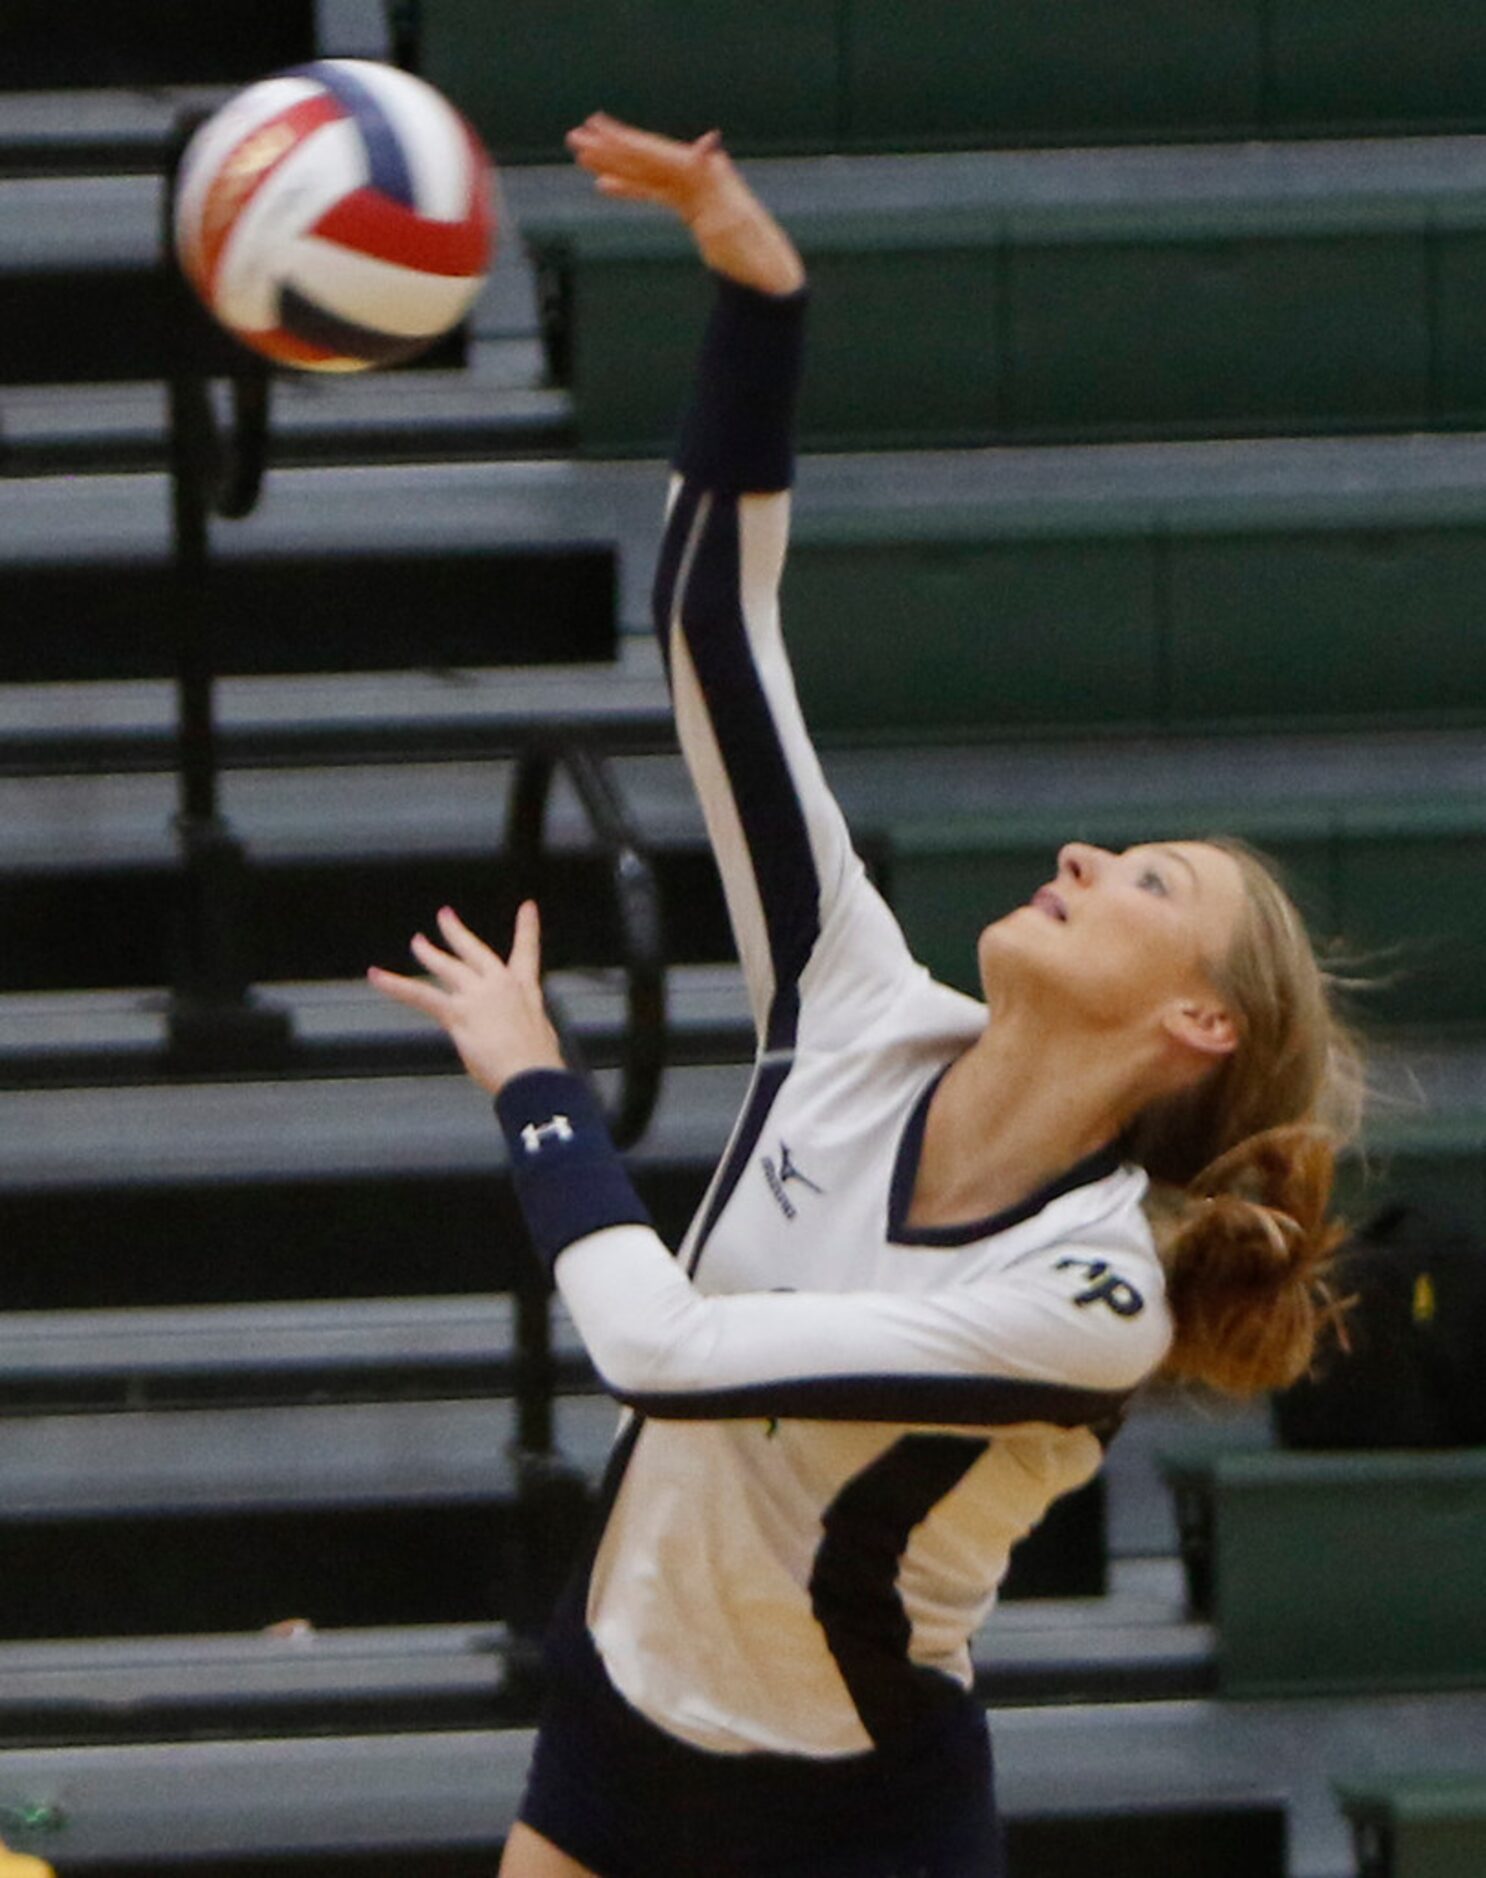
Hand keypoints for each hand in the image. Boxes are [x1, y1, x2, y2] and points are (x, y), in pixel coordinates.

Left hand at [368, 903, 564, 1095]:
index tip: (526, 908)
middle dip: (457, 932)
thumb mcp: (540, 1036)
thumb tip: (513, 1033)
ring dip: (428, 953)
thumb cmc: (538, 1063)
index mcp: (525, 990)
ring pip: (446, 967)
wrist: (530, 1074)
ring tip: (417, 942)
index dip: (527, 927)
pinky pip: (420, 994)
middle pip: (474, 950)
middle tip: (445, 916)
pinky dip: (396, 985)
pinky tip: (378, 976)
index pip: (527, 952)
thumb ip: (522, 1027)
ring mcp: (475, 996)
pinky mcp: (456, 1012)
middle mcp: (498, 985)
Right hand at [566, 112, 804, 295]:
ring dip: (613, 165)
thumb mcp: (732, 216)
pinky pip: (653, 192)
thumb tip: (706, 144)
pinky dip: (629, 188)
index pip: (655, 152)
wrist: (765, 274)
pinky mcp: (691, 207)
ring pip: (645, 172)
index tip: (595, 128)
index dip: (623, 142)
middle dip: (609, 148)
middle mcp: (697, 173)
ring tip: (582, 157)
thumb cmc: (751, 250)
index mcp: (702, 172)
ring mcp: (693, 189)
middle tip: (576, 137)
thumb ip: (714, 181)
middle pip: (646, 156)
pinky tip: (606, 187)